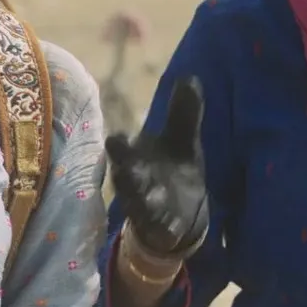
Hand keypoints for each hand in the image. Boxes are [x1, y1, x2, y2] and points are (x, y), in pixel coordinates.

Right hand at [104, 77, 209, 260]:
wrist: (181, 209)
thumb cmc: (173, 166)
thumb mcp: (182, 139)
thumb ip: (184, 112)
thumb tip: (190, 76)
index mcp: (136, 156)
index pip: (121, 148)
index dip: (119, 146)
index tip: (117, 139)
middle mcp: (134, 180)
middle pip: (124, 176)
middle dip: (126, 173)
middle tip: (126, 169)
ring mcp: (145, 206)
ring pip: (138, 203)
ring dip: (142, 201)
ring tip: (150, 197)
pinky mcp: (161, 227)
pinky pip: (159, 229)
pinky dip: (164, 229)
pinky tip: (172, 230)